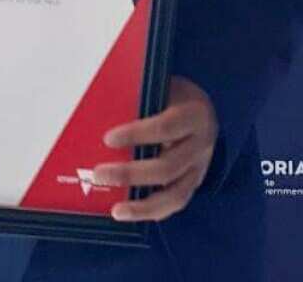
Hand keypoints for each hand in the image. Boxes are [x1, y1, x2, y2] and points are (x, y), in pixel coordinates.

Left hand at [92, 76, 217, 221]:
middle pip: (167, 167)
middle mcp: (201, 144)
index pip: (166, 127)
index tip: (108, 139)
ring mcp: (200, 168)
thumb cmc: (173, 98)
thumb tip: (100, 114)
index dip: (137, 134)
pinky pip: (175, 204)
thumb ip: (139, 101)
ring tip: (116, 209)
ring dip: (142, 205)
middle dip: (131, 174)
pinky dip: (150, 212)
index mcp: (194, 114)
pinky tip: (128, 213)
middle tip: (99, 174)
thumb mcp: (162, 89)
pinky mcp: (193, 184)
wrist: (203, 111)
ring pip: (175, 195)